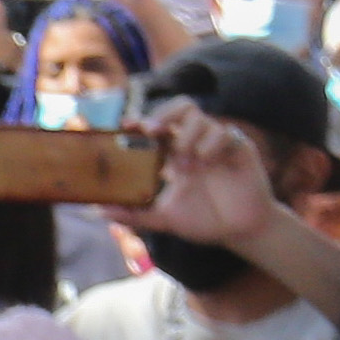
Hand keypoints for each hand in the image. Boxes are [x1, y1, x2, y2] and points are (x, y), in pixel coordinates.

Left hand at [122, 98, 278, 255]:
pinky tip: (205, 161)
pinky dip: (210, 143)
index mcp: (175, 154)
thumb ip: (133, 214)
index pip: (157, 127)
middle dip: (163, 113)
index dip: (141, 121)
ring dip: (187, 135)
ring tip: (186, 162)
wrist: (240, 232)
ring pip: (199, 116)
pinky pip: (224, 132)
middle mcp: (195, 143)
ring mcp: (217, 144)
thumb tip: (98, 211)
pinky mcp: (238, 148)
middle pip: (180, 107)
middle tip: (150, 129)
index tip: (126, 125)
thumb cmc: (204, 221)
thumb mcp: (163, 219)